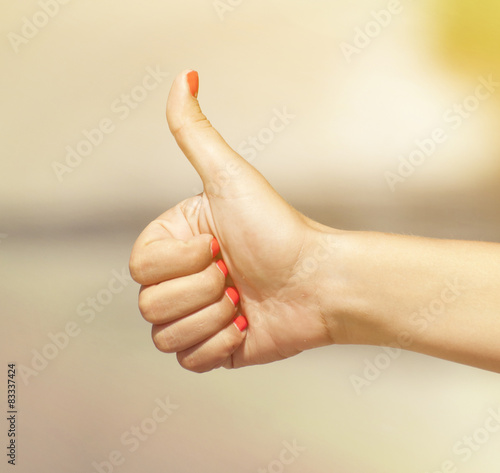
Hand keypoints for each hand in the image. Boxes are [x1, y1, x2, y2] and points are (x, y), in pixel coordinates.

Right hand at [129, 70, 338, 372]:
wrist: (320, 281)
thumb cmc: (279, 229)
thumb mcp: (230, 177)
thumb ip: (195, 132)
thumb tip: (184, 74)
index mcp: (174, 244)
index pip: (139, 269)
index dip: (181, 263)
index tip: (220, 246)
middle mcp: (180, 279)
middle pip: (149, 305)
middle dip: (201, 291)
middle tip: (236, 275)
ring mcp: (195, 316)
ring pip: (165, 335)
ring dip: (213, 318)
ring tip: (245, 299)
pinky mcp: (213, 348)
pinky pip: (188, 361)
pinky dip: (222, 345)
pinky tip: (248, 325)